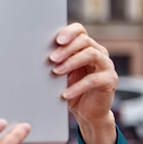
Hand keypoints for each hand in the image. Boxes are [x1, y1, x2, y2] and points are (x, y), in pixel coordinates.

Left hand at [50, 22, 117, 143]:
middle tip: (52, 58)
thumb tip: (32, 55)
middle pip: (85, 41)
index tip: (57, 40)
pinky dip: (77, 86)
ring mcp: (106, 66)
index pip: (80, 31)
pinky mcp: (110, 81)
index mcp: (86, 47)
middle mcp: (99, 53)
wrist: (87, 112)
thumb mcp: (61, 74)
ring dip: (71, 62)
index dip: (69, 32)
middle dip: (66, 49)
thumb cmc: (71, 89)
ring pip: (91, 55)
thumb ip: (55, 62)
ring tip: (56, 72)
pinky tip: (65, 94)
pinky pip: (93, 80)